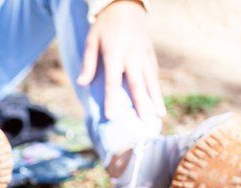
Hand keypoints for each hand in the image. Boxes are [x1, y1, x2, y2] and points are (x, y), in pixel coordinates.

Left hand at [76, 0, 165, 120]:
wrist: (125, 5)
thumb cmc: (104, 26)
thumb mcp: (91, 41)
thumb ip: (88, 63)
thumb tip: (81, 84)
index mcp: (115, 54)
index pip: (112, 81)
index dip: (112, 99)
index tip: (112, 117)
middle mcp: (132, 56)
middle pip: (137, 84)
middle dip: (142, 105)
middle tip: (146, 123)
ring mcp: (144, 55)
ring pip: (150, 80)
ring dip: (155, 99)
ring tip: (159, 117)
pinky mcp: (151, 54)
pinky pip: (154, 74)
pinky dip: (157, 89)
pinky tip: (158, 102)